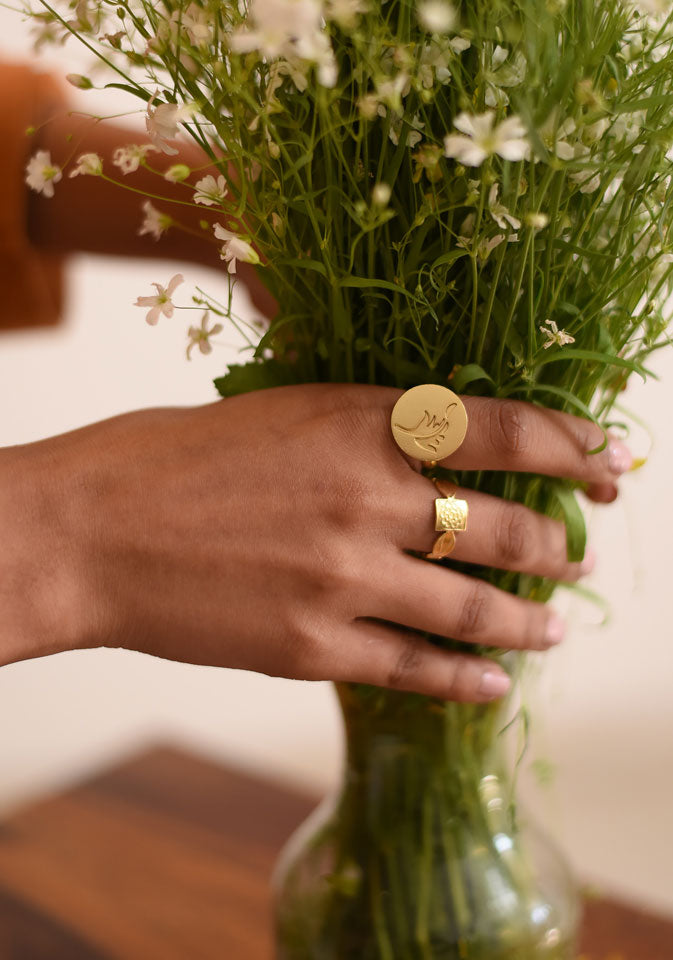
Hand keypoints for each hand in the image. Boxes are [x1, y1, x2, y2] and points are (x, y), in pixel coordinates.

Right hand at [0, 385, 628, 700]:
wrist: (95, 529)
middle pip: (506, 528)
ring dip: (528, 623)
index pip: (503, 429)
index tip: (607, 462)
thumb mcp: (286, 411)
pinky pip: (415, 671)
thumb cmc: (180, 458)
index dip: (571, 446)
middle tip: (576, 554)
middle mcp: (367, 499)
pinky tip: (493, 688)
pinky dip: (466, 683)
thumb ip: (368, 430)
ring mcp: (345, 578)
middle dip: (557, 544)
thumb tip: (443, 450)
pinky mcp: (312, 645)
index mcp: (360, 423)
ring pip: (474, 611)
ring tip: (553, 630)